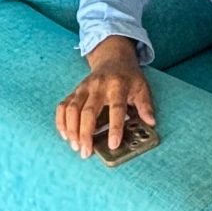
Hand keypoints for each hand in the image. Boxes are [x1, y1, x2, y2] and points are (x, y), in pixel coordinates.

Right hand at [55, 41, 155, 156]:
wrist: (113, 58)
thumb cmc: (128, 77)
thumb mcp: (142, 87)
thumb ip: (145, 105)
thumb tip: (151, 122)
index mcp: (117, 86)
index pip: (116, 108)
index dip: (114, 127)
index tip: (113, 145)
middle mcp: (98, 86)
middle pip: (88, 111)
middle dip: (85, 134)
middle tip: (86, 152)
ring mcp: (83, 88)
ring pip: (71, 109)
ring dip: (71, 129)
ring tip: (75, 147)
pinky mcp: (74, 91)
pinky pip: (62, 106)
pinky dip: (61, 121)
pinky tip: (65, 135)